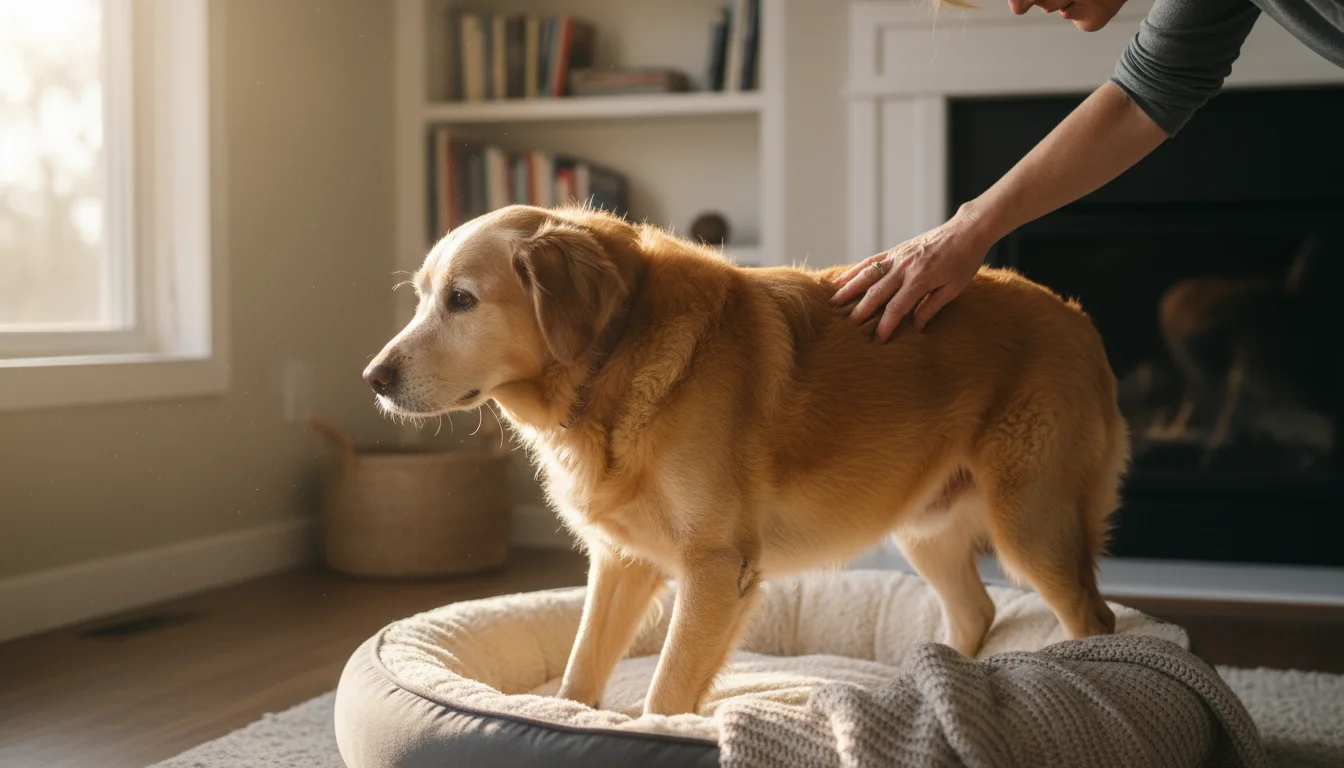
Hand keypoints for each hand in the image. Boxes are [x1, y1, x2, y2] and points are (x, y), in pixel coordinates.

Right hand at [829, 208, 992, 341]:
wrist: (966, 232)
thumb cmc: (964, 262)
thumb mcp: (953, 289)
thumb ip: (931, 307)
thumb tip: (915, 328)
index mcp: (920, 280)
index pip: (896, 307)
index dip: (885, 326)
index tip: (876, 340)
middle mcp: (904, 268)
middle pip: (876, 293)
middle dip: (861, 311)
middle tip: (847, 327)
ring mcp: (897, 257)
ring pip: (867, 275)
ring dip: (849, 289)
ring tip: (834, 303)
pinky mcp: (895, 250)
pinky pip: (870, 261)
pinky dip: (854, 271)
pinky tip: (841, 280)